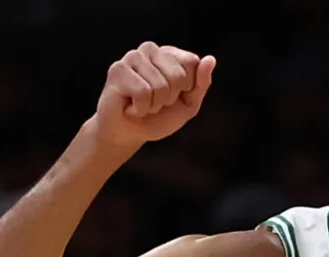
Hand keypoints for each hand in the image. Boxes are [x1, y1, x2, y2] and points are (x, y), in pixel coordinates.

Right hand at [94, 43, 215, 149]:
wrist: (128, 135)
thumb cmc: (157, 117)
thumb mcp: (188, 104)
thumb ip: (201, 83)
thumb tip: (210, 59)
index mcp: (169, 54)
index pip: (192, 62)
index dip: (186, 88)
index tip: (172, 96)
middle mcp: (150, 50)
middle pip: (178, 75)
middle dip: (169, 98)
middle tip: (154, 102)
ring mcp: (132, 57)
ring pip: (160, 86)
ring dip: (153, 105)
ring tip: (141, 104)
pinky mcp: (118, 70)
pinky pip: (142, 93)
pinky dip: (140, 108)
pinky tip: (130, 106)